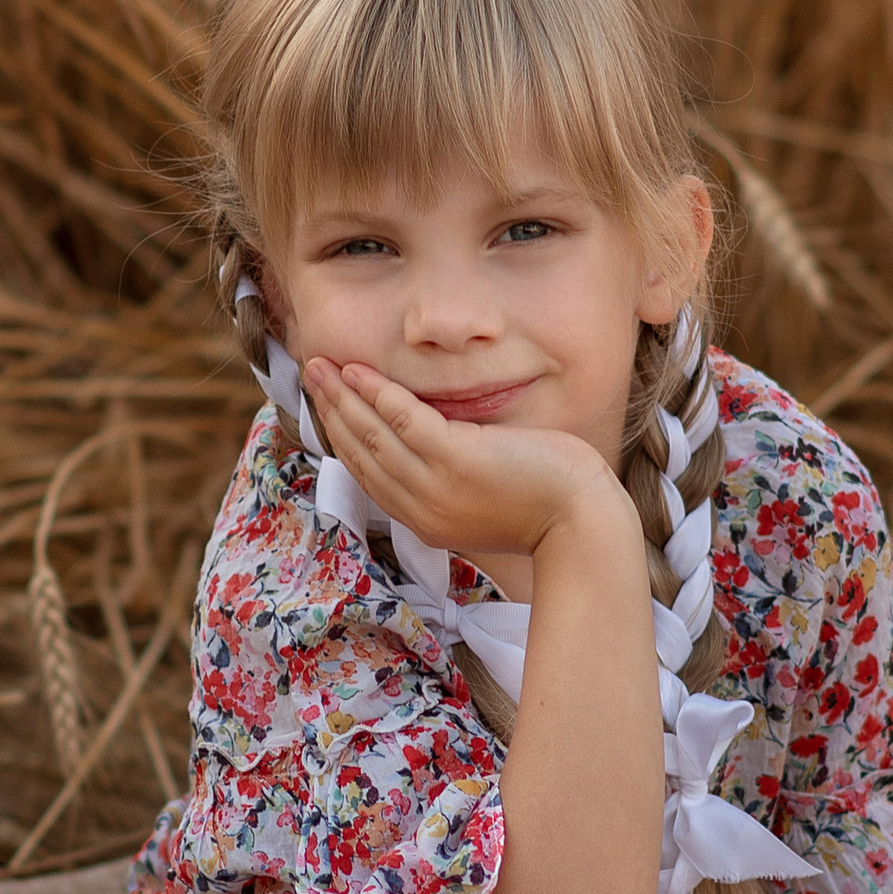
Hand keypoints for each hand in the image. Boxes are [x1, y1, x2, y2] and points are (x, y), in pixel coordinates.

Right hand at [303, 359, 629, 563]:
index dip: (342, 437)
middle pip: (361, 453)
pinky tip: (356, 372)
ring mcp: (435, 485)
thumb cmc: (549, 507)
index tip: (327, 406)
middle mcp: (421, 507)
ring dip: (340, 397)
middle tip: (310, 375)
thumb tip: (439, 444)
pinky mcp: (456, 461)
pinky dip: (376, 394)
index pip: (369, 474)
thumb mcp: (485, 498)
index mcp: (425, 520)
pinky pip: (404, 419)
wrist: (583, 526)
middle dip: (330, 411)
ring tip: (318, 366)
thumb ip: (452, 479)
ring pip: (372, 434)